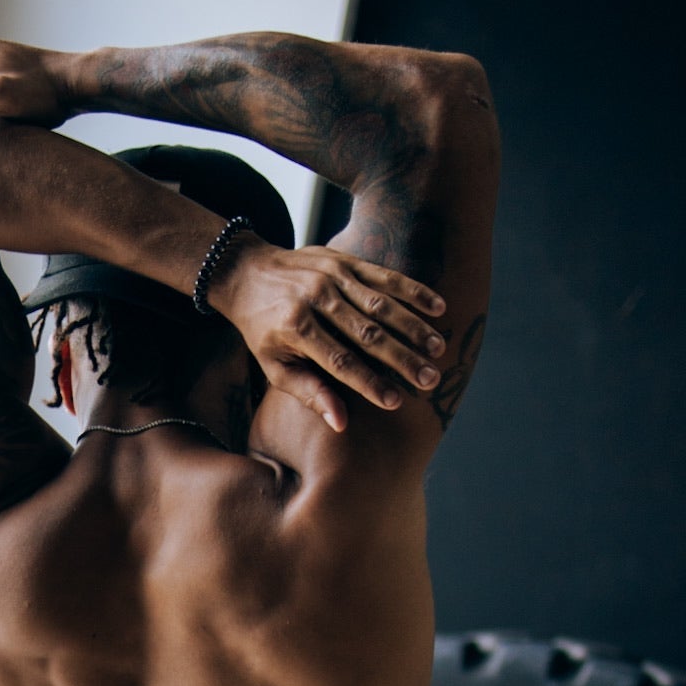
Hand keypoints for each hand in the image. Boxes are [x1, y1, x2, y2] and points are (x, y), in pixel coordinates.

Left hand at [208, 235, 447, 431]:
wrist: (247, 273)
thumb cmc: (263, 329)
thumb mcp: (274, 366)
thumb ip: (309, 393)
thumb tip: (341, 424)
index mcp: (296, 328)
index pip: (340, 362)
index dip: (369, 383)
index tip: (396, 402)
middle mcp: (317, 300)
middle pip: (367, 334)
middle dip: (402, 359)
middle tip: (430, 380)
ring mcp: (332, 276)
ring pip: (381, 305)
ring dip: (414, 327)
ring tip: (438, 350)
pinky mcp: (345, 260)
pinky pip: (384, 276)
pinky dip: (413, 291)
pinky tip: (438, 307)